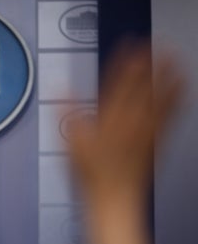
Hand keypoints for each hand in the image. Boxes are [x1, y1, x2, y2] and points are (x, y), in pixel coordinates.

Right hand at [65, 43, 182, 205]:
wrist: (115, 199)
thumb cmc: (90, 175)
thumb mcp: (72, 144)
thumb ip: (68, 112)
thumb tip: (60, 87)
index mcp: (108, 120)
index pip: (119, 85)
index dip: (127, 64)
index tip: (133, 45)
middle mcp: (131, 122)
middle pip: (144, 87)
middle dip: (152, 65)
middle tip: (160, 44)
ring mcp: (148, 131)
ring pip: (161, 98)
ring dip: (169, 77)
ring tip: (176, 58)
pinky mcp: (159, 141)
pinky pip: (172, 115)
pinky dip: (178, 99)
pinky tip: (184, 88)